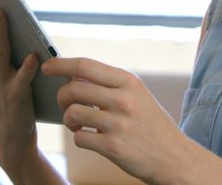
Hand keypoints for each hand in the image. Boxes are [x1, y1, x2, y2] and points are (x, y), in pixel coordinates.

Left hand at [43, 58, 198, 183]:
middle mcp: (124, 99)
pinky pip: (79, 138)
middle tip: (65, 105)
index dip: (61, 64)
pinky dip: (79, 138)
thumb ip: (109, 84)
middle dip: (61, 97)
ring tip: (77, 124)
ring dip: (68, 120)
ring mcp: (118, 124)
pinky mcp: (113, 147)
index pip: (85, 65)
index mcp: (128, 81)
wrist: (175, 157)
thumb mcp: (138, 95)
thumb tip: (72, 74)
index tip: (46, 66)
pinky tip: (89, 138)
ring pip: (72, 113)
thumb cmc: (150, 124)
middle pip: (73, 89)